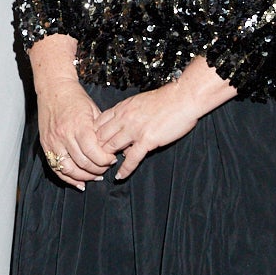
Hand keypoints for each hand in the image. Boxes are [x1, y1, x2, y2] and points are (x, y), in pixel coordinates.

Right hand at [35, 71, 116, 188]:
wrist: (54, 89)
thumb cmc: (76, 98)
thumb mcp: (94, 111)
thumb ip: (101, 131)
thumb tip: (112, 148)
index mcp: (79, 126)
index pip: (94, 152)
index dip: (105, 160)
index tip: (112, 159)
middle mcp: (64, 135)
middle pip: (83, 163)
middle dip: (98, 169)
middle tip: (105, 168)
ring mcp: (53, 141)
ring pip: (69, 169)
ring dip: (84, 177)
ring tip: (94, 176)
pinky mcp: (45, 145)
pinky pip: (56, 168)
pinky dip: (67, 178)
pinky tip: (79, 183)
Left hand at [94, 55, 236, 182]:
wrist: (182, 98)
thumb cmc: (164, 99)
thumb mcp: (138, 102)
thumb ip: (127, 115)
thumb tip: (123, 129)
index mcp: (122, 108)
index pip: (99, 123)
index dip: (94, 135)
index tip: (92, 145)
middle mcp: (124, 118)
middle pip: (101, 136)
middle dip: (96, 149)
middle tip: (96, 160)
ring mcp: (135, 130)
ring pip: (112, 147)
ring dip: (107, 159)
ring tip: (105, 168)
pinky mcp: (147, 140)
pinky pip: (131, 158)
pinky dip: (124, 169)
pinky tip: (119, 176)